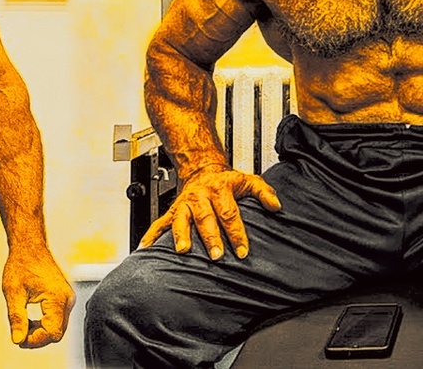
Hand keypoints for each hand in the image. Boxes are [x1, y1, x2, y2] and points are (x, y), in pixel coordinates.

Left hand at [2, 247, 72, 348]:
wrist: (29, 246)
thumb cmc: (20, 266)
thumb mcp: (13, 293)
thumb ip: (16, 318)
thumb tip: (17, 340)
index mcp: (57, 298)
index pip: (52, 333)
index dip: (35, 341)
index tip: (19, 340)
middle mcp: (67, 299)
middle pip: (57, 333)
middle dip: (38, 338)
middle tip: (19, 335)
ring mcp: (68, 298)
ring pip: (58, 328)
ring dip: (41, 332)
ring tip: (23, 326)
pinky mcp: (64, 298)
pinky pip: (58, 319)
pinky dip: (45, 324)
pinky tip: (31, 320)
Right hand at [140, 166, 280, 259]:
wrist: (200, 168)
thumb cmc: (225, 180)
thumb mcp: (247, 180)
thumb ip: (264, 192)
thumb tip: (276, 206)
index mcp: (219, 190)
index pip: (229, 213)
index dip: (237, 232)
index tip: (242, 250)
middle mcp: (200, 197)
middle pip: (206, 218)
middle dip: (211, 237)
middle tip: (217, 255)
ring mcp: (184, 205)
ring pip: (181, 220)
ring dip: (181, 235)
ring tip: (182, 251)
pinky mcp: (173, 211)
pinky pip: (160, 223)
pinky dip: (151, 235)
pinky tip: (146, 248)